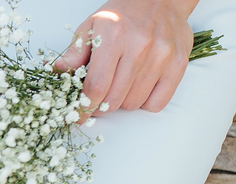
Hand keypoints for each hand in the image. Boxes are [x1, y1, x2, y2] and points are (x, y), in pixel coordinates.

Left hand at [52, 0, 195, 119]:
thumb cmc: (123, 15)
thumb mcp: (92, 26)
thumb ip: (75, 53)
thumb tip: (56, 72)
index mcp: (115, 36)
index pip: (96, 87)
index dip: (83, 108)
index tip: (77, 116)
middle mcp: (140, 46)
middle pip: (113, 100)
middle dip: (100, 106)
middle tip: (99, 97)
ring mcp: (162, 55)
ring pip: (133, 104)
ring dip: (123, 102)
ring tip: (122, 84)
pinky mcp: (178, 64)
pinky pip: (157, 104)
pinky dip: (145, 102)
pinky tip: (140, 86)